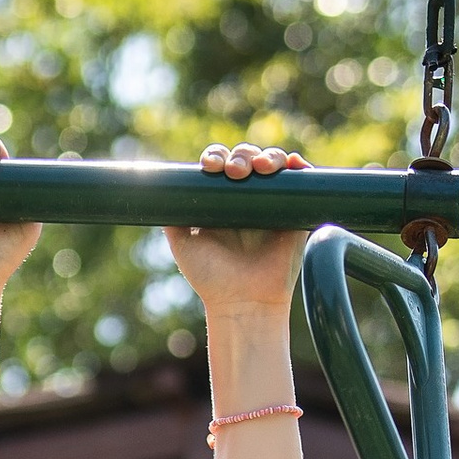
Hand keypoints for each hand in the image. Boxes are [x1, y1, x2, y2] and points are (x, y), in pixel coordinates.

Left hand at [166, 144, 309, 314]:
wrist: (242, 302)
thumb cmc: (210, 277)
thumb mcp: (182, 242)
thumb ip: (170, 216)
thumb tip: (156, 185)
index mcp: (221, 199)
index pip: (221, 163)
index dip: (216, 157)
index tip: (211, 167)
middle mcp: (248, 197)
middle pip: (247, 158)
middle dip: (241, 156)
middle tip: (235, 172)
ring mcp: (274, 203)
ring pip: (274, 164)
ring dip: (268, 157)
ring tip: (261, 168)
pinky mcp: (297, 213)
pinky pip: (303, 181)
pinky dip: (299, 166)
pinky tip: (292, 163)